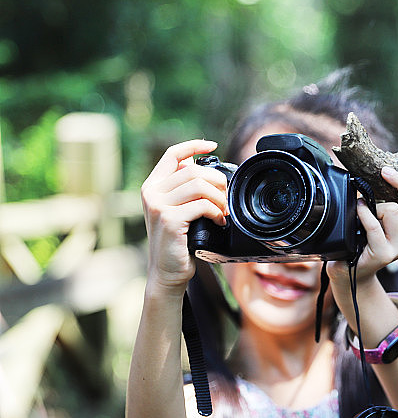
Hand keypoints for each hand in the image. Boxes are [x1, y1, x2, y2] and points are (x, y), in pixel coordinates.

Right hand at [140, 140, 226, 291]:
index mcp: (152, 186)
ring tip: (223, 213)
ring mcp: (159, 206)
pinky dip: (217, 212)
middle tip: (225, 200)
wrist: (167, 272)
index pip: (172, 154)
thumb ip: (184, 191)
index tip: (213, 145)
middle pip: (193, 170)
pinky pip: (202, 205)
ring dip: (219, 199)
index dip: (194, 145)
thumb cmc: (178, 243)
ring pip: (199, 186)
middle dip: (217, 182)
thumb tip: (207, 170)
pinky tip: (219, 222)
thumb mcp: (178, 211)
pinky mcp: (170, 220)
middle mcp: (152, 193)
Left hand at [328, 166, 397, 283]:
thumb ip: (394, 206)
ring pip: (392, 211)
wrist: (352, 271)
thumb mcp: (386, 223)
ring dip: (376, 204)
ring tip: (365, 207)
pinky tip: (358, 208)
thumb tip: (390, 174)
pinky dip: (364, 212)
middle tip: (386, 172)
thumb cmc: (365, 240)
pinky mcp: (382, 254)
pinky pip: (373, 225)